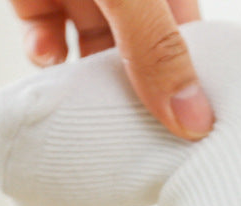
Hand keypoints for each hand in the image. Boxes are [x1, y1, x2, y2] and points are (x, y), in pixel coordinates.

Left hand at [10, 0, 213, 139]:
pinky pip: (47, 29)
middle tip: (133, 141)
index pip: (194, 45)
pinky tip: (46, 58)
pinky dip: (46, 52)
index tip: (188, 140)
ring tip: (86, 112)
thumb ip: (156, 46)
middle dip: (136, 98)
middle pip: (143, 57)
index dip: (191, 90)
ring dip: (88, 84)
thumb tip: (195, 122)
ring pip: (94, 51)